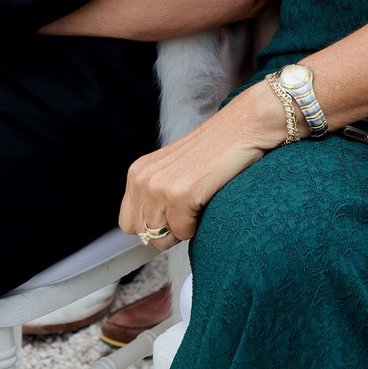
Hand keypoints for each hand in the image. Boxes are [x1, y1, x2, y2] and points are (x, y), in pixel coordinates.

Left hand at [116, 87, 285, 249]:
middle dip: (166, 232)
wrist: (240, 130)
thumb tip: (151, 229)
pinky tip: (204, 203)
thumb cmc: (213, 151)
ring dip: (181, 230)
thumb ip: (155, 193)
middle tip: (186, 214)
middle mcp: (142, 180)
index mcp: (137, 172)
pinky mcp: (179, 196)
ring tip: (196, 206)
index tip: (171, 217)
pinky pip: (182, 233)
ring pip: (160, 238)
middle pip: (142, 234)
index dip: (151, 226)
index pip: (127, 222)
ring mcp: (159, 188)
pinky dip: (196, 226)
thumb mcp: (171, 169)